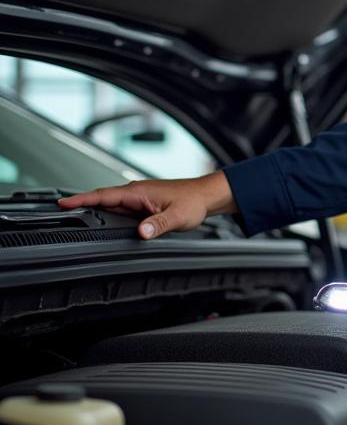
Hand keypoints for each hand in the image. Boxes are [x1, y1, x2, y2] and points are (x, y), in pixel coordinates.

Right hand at [57, 172, 234, 240]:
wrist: (206, 196)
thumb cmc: (194, 201)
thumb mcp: (177, 216)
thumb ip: (158, 224)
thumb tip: (142, 232)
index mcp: (138, 192)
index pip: (103, 195)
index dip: (82, 200)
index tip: (62, 203)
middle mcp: (135, 192)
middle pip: (102, 199)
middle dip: (81, 204)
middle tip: (61, 212)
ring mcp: (139, 198)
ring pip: (111, 204)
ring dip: (94, 209)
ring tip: (75, 217)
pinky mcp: (144, 204)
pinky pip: (120, 208)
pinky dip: (108, 213)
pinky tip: (103, 221)